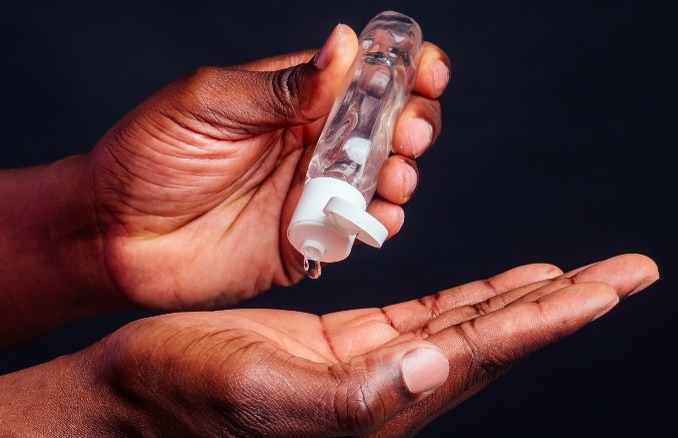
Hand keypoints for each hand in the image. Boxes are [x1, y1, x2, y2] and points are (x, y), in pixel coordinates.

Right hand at [0, 254, 656, 435]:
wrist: (141, 395)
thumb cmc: (187, 397)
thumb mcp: (266, 393)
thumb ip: (355, 394)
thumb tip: (431, 369)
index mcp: (386, 403)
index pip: (491, 350)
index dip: (555, 315)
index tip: (612, 287)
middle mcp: (398, 388)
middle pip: (504, 336)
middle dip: (572, 302)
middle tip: (632, 273)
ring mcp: (380, 364)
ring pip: (477, 324)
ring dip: (535, 296)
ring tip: (587, 277)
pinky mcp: (356, 344)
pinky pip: (435, 315)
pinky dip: (478, 296)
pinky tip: (510, 284)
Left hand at [87, 24, 449, 309]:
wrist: (112, 235)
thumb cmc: (147, 157)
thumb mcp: (209, 103)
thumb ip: (282, 86)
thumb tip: (344, 46)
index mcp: (294, 98)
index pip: (365, 75)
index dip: (405, 68)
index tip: (425, 71)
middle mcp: (313, 142)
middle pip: (389, 125)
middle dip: (414, 123)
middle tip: (407, 133)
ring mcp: (314, 192)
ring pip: (386, 176)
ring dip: (404, 172)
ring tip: (394, 175)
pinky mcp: (310, 239)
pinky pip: (361, 229)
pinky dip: (382, 222)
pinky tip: (380, 215)